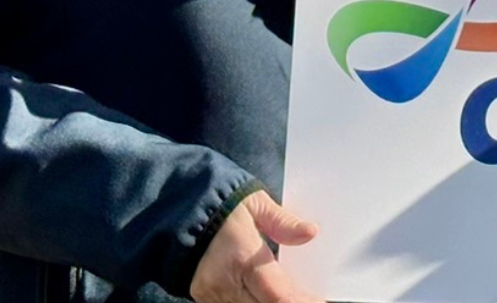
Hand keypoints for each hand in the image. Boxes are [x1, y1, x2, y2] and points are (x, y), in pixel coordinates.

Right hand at [189, 190, 320, 302]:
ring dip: (271, 302)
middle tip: (308, 296)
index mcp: (241, 258)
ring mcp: (212, 294)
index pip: (278, 295)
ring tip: (291, 294)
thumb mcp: (253, 203)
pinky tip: (266, 293)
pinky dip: (253, 301)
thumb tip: (310, 232)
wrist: (176, 210)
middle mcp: (225, 282)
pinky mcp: (204, 298)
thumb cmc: (218, 204)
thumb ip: (281, 221)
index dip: (301, 302)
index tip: (319, 301)